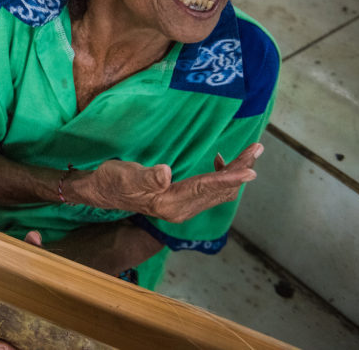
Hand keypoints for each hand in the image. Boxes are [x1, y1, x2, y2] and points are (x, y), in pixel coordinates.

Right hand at [74, 143, 262, 222]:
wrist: (103, 192)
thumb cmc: (112, 180)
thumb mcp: (126, 175)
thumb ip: (147, 177)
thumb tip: (166, 174)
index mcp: (170, 204)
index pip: (204, 187)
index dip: (228, 177)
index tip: (250, 169)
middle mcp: (182, 210)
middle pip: (219, 191)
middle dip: (239, 170)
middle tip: (256, 148)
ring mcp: (184, 209)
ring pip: (219, 192)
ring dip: (235, 173)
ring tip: (249, 153)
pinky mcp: (183, 203)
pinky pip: (212, 192)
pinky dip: (223, 177)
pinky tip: (219, 162)